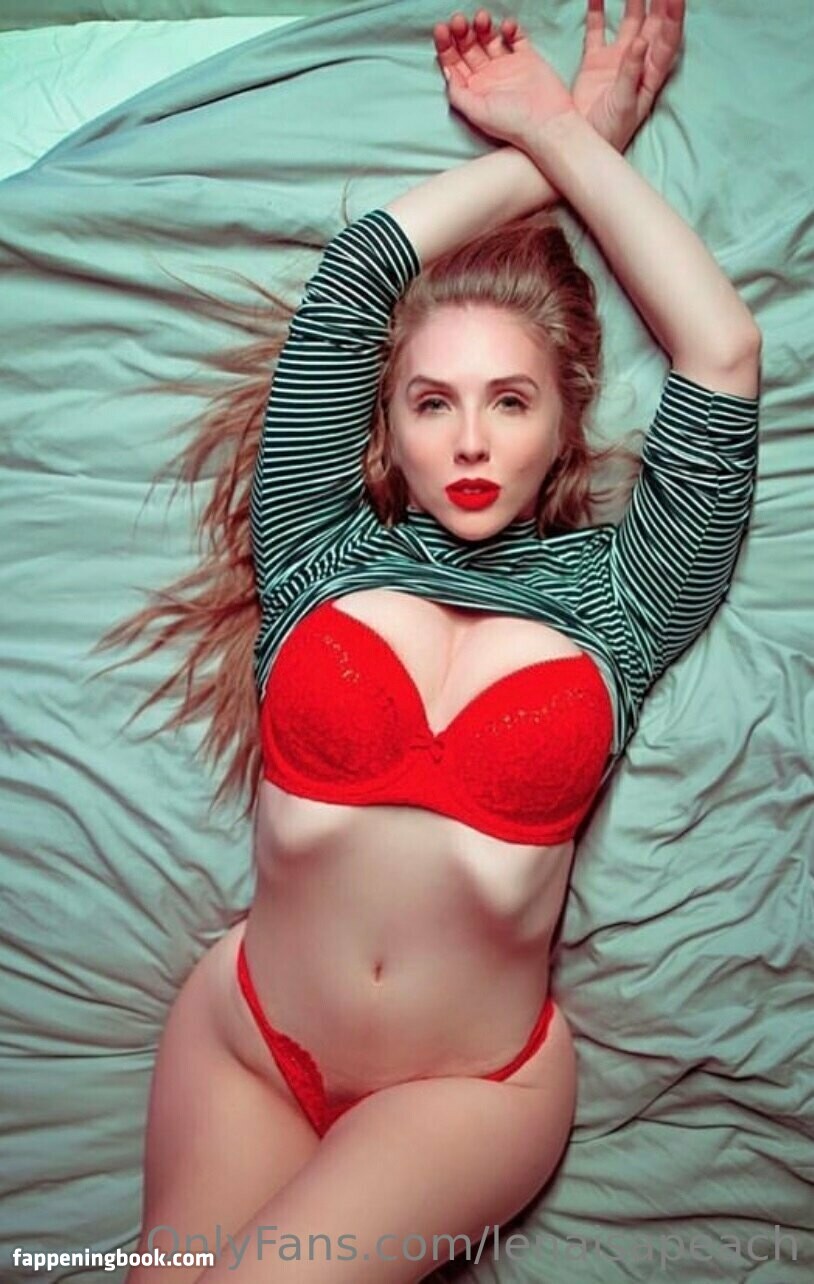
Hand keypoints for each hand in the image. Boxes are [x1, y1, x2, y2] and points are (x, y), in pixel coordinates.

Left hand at [433, 10, 576, 149]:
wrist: (547, 123)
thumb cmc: (512, 124)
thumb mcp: (477, 112)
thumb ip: (458, 93)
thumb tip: (447, 71)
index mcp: (473, 90)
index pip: (454, 62)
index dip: (445, 45)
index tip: (442, 30)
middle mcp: (488, 77)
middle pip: (468, 47)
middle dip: (462, 32)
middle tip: (460, 21)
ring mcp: (507, 66)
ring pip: (489, 39)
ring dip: (482, 26)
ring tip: (482, 19)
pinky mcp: (526, 58)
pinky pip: (515, 37)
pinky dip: (510, 28)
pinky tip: (506, 27)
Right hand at [571, 0, 684, 150]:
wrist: (579, 148)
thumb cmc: (608, 134)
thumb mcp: (623, 105)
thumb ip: (631, 73)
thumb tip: (640, 41)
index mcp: (651, 74)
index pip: (669, 38)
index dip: (674, 15)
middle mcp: (638, 63)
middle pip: (655, 24)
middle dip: (659, 1)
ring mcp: (616, 61)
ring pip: (630, 21)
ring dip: (634, 0)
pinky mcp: (595, 63)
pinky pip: (596, 32)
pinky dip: (596, 12)